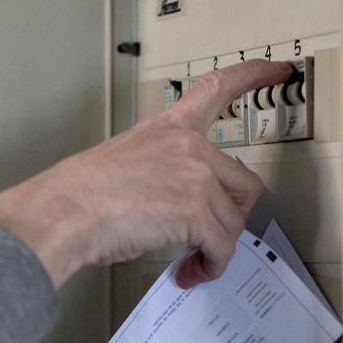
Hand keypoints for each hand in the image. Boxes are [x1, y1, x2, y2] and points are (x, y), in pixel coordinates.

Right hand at [0, 59, 292, 288]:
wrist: (63, 212)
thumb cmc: (79, 195)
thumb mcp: (125, 161)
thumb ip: (163, 172)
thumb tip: (176, 209)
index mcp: (169, 128)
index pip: (218, 89)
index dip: (253, 75)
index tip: (279, 68)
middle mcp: (189, 146)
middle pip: (244, 183)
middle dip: (231, 217)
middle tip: (208, 239)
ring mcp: (195, 176)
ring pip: (233, 222)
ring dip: (216, 249)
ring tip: (191, 262)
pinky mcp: (195, 210)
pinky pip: (221, 246)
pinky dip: (210, 266)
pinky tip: (190, 274)